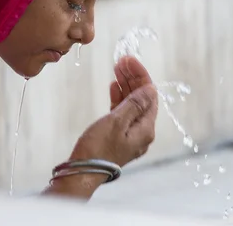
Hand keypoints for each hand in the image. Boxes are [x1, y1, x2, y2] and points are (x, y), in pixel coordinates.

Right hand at [43, 56, 156, 199]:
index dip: (141, 76)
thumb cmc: (98, 148)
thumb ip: (134, 104)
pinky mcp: (118, 137)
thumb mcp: (116, 121)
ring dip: (125, 85)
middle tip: (122, 60)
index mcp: (145, 129)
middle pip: (142, 98)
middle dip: (133, 78)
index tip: (129, 60)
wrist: (82, 172)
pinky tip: (114, 86)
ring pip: (131, 104)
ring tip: (117, 68)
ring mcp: (130, 135)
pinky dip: (119, 98)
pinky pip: (123, 113)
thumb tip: (151, 89)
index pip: (150, 95)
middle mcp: (141, 132)